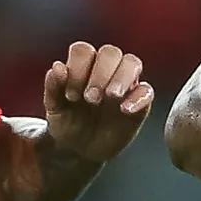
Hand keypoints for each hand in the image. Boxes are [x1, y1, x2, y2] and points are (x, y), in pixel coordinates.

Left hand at [40, 41, 156, 162]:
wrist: (78, 150)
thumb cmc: (67, 123)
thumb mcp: (55, 109)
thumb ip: (53, 88)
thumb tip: (57, 67)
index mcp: (83, 66)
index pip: (84, 51)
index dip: (77, 68)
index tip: (71, 95)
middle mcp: (105, 70)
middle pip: (110, 52)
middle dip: (100, 73)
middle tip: (90, 99)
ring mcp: (124, 85)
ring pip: (132, 63)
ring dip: (121, 77)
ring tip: (110, 97)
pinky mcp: (139, 103)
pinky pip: (147, 91)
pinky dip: (138, 97)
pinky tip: (124, 110)